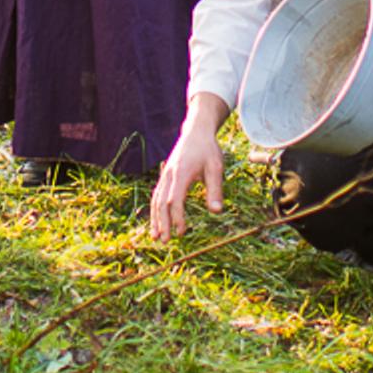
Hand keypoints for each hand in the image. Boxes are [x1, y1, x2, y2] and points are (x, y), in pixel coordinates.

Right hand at [150, 99, 229, 238]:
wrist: (196, 131)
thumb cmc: (208, 149)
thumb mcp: (216, 167)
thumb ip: (215, 189)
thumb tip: (217, 211)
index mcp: (181, 173)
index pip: (175, 200)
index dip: (177, 217)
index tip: (181, 232)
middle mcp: (169, 174)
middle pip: (161, 202)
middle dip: (162, 222)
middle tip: (164, 241)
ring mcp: (165, 175)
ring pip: (156, 199)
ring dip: (156, 218)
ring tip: (156, 236)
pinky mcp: (165, 176)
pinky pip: (157, 194)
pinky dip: (156, 209)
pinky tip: (158, 221)